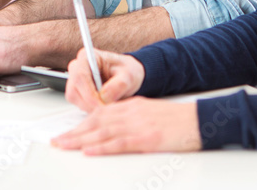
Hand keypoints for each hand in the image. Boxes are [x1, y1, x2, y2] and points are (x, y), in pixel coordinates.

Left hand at [51, 97, 200, 154]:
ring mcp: (138, 125)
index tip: (67, 131)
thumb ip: (130, 119)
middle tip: (57, 140)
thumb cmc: (177, 120)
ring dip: (80, 140)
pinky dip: (102, 147)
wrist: (199, 120)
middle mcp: (130, 113)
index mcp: (131, 106)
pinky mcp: (146, 139)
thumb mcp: (149, 113)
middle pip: (95, 122)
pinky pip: (119, 143)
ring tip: (64, 145)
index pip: (99, 114)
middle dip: (74, 132)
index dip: (81, 124)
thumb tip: (113, 130)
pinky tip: (89, 151)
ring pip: (102, 132)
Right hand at [65, 48, 145, 111]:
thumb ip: (119, 84)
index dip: (89, 94)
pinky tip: (103, 106)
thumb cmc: (126, 71)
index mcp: (88, 57)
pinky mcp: (76, 92)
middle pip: (74, 89)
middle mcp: (77, 67)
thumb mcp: (129, 75)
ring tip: (107, 107)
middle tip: (107, 110)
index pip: (80, 76)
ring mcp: (75, 80)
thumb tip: (104, 97)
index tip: (102, 105)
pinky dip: (90, 109)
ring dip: (89, 107)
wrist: (126, 77)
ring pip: (74, 98)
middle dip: (89, 103)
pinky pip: (78, 104)